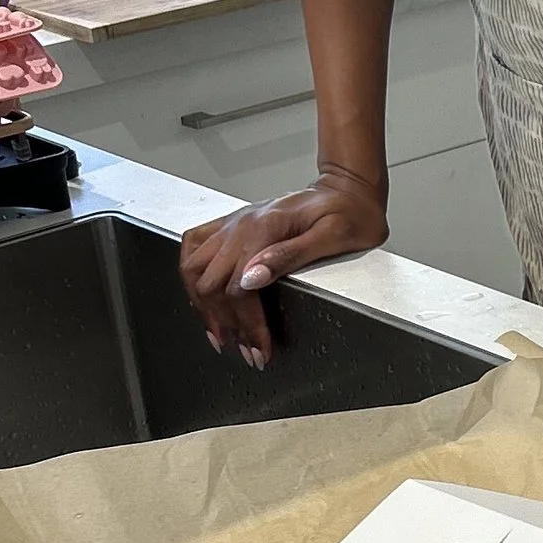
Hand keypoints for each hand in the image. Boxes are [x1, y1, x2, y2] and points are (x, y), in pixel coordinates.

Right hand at [178, 165, 388, 366]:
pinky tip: (202, 296)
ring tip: (221, 335)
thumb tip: (251, 279)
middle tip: (246, 352)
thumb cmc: (350, 214)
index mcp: (266, 228)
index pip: (238, 287)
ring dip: (203, 306)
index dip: (247, 324)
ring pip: (194, 268)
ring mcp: (234, 223)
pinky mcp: (233, 224)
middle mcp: (242, 224)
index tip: (260, 350)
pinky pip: (194, 246)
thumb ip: (290, 256)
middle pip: (211, 283)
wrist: (348, 190)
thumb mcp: (334, 235)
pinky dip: (192, 275)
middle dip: (226, 324)